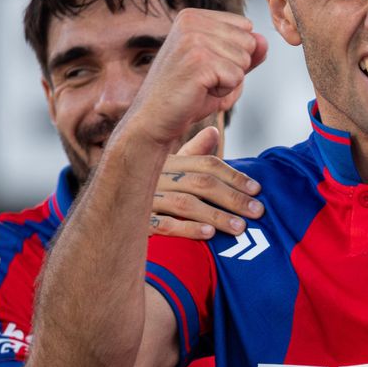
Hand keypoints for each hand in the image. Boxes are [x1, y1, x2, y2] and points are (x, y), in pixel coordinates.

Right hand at [124, 9, 267, 148]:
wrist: (155, 118)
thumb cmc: (185, 94)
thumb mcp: (221, 68)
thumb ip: (246, 53)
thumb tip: (264, 40)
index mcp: (193, 16)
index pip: (245, 26)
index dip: (235, 53)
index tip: (207, 66)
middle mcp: (192, 21)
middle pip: (249, 41)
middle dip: (235, 67)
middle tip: (204, 79)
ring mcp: (194, 40)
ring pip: (244, 60)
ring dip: (228, 80)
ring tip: (201, 85)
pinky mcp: (199, 61)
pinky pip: (237, 77)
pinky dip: (224, 91)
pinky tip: (200, 92)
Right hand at [148, 127, 264, 238]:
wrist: (109, 214)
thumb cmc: (148, 190)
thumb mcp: (169, 169)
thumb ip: (193, 153)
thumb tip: (214, 131)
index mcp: (168, 163)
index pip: (206, 164)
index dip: (233, 176)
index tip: (257, 189)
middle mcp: (158, 178)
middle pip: (200, 183)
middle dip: (233, 197)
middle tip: (258, 212)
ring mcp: (146, 199)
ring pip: (185, 204)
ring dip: (216, 216)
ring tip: (239, 228)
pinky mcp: (137, 223)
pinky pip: (163, 225)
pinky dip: (186, 228)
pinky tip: (207, 235)